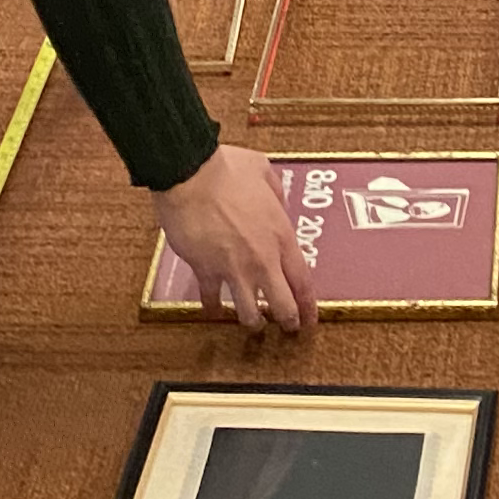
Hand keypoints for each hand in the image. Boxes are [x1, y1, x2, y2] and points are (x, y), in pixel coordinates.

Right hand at [154, 144, 317, 332]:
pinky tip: (212, 309)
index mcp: (281, 236)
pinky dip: (212, 306)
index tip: (310, 319)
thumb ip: (276, 191)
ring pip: (249, 311)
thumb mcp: (263, 171)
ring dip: (252, 322)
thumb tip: (277, 201)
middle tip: (288, 329)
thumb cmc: (225, 170)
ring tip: (253, 325)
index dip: (308, 306)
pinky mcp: (205, 270)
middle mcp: (262, 259)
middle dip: (287, 322)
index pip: (303, 281)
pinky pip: (211, 298)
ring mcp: (234, 269)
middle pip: (282, 305)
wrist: (189, 175)